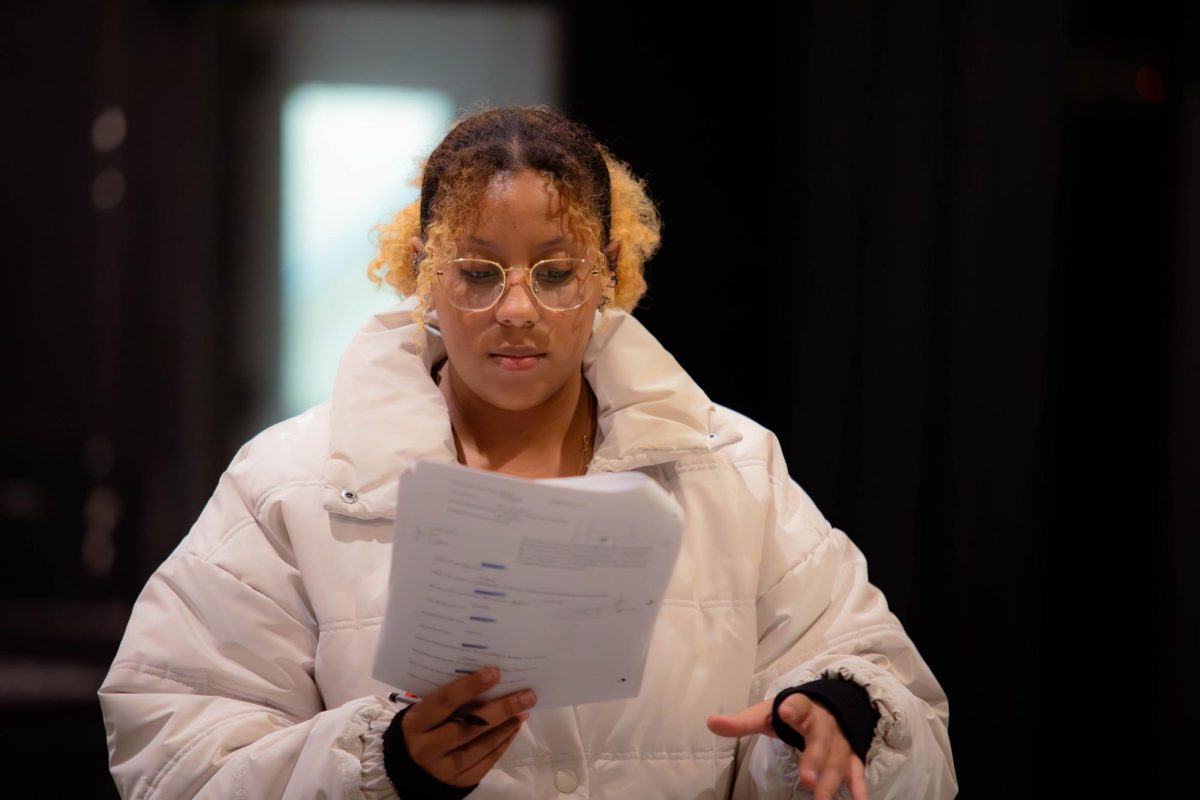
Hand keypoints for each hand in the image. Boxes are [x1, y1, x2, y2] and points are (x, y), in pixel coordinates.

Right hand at [400, 667, 535, 786]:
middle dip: (502, 709)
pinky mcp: (457, 783)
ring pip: (481, 746)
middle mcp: (428, 748)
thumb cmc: (420, 730)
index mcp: (416, 723)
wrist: (405, 771)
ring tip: (524, 710)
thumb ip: (446, 701)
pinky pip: (485, 762)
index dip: (471, 686)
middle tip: (527, 695)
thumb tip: (488, 679)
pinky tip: (513, 728)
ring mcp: (443, 768)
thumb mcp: (423, 714)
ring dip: (507, 726)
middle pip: (470, 725)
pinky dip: (502, 744)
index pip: (446, 701)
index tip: (496, 672)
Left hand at [707, 694, 867, 799]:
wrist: (831, 706)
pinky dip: (859, 789)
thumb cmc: (793, 713)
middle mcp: (825, 725)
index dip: (793, 708)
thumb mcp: (767, 713)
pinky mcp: (851, 757)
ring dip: (830, 781)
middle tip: (805, 779)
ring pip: (838, 761)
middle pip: (821, 740)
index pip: (798, 705)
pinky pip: (856, 773)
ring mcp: (840, 742)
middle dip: (815, 759)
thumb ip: (742, 721)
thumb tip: (710, 722)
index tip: (786, 712)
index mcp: (803, 708)